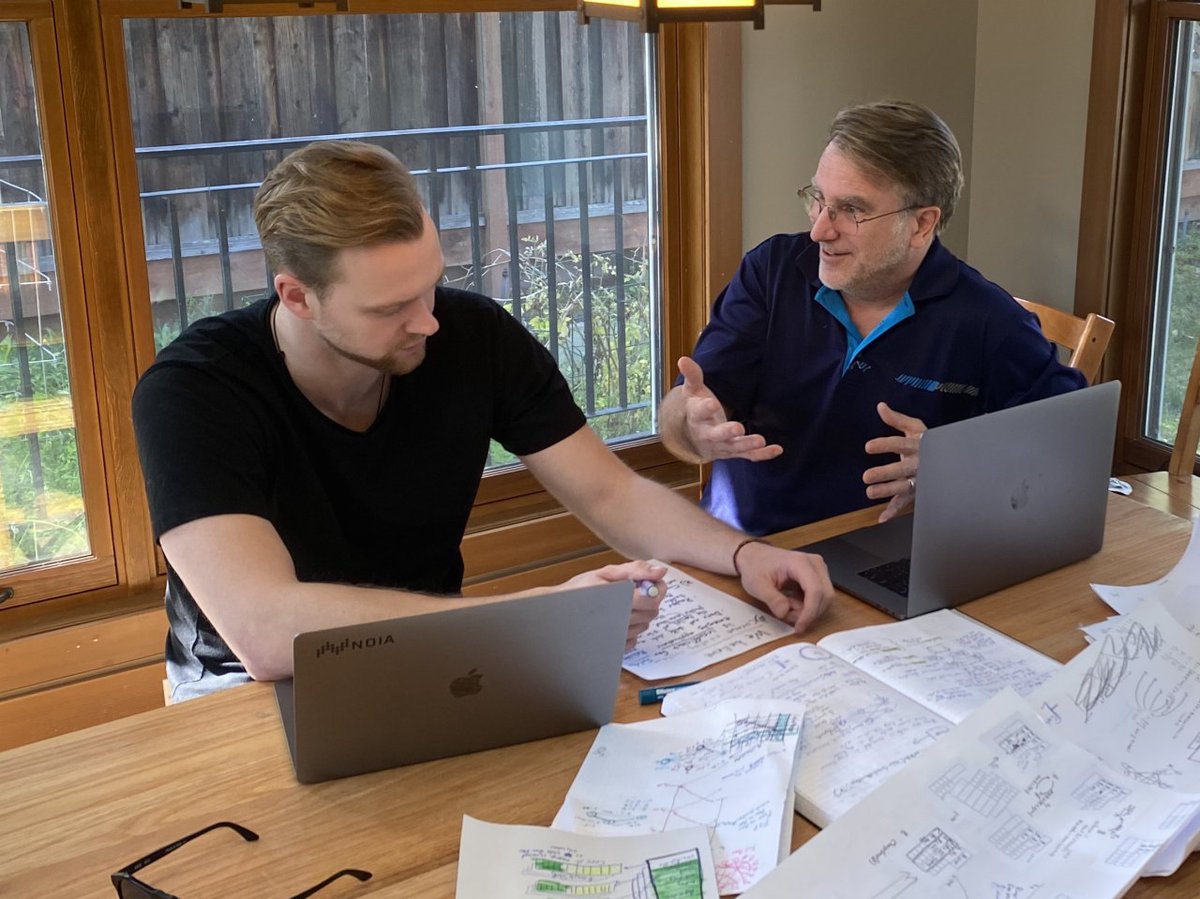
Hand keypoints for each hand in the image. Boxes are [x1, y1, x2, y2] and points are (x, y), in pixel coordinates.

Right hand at [564, 560, 666, 649]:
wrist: (557, 611)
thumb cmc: (580, 589)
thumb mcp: (606, 572)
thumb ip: (635, 570)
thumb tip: (660, 572)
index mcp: (620, 598)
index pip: (653, 599)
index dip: (656, 589)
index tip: (649, 583)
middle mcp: (619, 620)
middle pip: (652, 613)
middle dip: (648, 601)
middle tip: (633, 592)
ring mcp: (617, 635)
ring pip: (644, 626)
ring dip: (639, 615)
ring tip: (621, 605)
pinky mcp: (613, 646)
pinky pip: (634, 640)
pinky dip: (631, 630)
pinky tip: (618, 620)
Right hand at [675, 357, 781, 461]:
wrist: (695, 439)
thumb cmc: (696, 410)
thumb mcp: (692, 391)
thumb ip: (692, 375)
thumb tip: (683, 359)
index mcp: (697, 417)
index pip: (699, 412)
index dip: (705, 408)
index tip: (712, 404)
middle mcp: (708, 435)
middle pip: (717, 435)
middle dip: (726, 432)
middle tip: (738, 428)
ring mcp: (722, 446)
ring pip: (734, 447)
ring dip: (747, 445)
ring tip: (760, 441)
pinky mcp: (734, 452)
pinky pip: (748, 456)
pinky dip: (762, 455)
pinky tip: (776, 449)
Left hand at [734, 540, 832, 633]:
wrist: (754, 556)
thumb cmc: (755, 566)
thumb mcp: (757, 585)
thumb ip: (772, 599)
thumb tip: (784, 612)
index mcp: (800, 562)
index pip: (815, 590)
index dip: (810, 612)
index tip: (799, 627)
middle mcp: (814, 564)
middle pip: (825, 596)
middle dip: (809, 613)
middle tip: (788, 616)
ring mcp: (818, 569)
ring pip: (824, 598)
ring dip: (808, 610)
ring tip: (787, 606)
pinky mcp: (817, 577)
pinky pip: (820, 597)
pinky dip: (808, 606)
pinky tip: (791, 602)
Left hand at [863, 402, 926, 522]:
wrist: (952, 459)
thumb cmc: (929, 441)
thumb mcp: (915, 427)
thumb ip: (897, 419)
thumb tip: (880, 406)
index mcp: (918, 445)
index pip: (900, 444)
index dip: (885, 445)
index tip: (868, 447)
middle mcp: (919, 464)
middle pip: (901, 469)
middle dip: (884, 473)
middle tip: (866, 476)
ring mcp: (919, 479)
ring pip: (903, 487)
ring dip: (887, 491)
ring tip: (869, 492)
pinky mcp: (918, 492)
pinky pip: (906, 502)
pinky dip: (894, 511)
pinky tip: (881, 517)